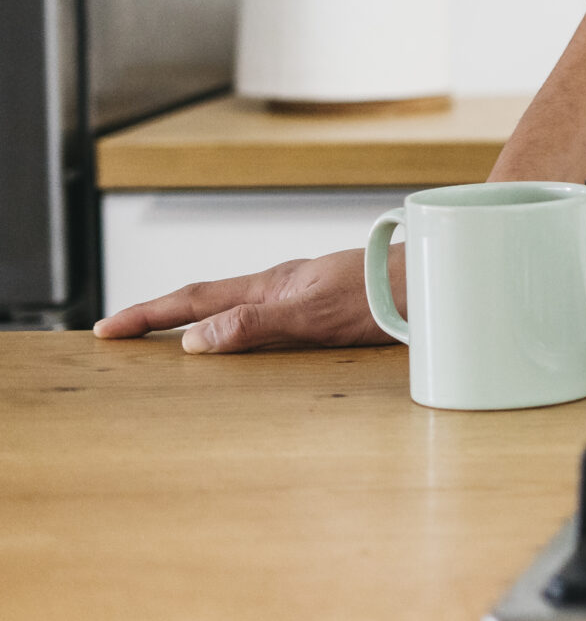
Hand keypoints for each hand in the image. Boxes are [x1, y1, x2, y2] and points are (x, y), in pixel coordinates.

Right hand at [92, 246, 398, 352]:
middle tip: (120, 332)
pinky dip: (237, 327)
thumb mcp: (314, 315)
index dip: (149, 315)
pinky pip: (266, 316)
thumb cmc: (388, 295)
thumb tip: (193, 342)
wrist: (443, 279)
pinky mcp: (329, 304)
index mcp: (272, 284)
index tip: (106, 330)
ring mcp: (306, 292)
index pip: (195, 299)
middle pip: (209, 298)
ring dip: (198, 320)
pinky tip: (245, 339)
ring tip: (166, 338)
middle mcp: (285, 285)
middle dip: (161, 315)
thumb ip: (256, 325)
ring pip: (237, 306)